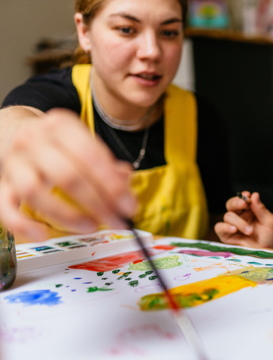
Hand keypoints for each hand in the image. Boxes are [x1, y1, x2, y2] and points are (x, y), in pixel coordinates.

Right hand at [0, 108, 136, 240]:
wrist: (14, 130)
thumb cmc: (57, 141)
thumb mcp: (83, 141)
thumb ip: (106, 162)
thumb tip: (125, 181)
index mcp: (60, 125)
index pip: (90, 155)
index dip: (112, 184)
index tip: (129, 205)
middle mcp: (33, 140)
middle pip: (67, 175)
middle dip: (97, 203)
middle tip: (116, 220)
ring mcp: (14, 162)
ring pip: (35, 191)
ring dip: (67, 215)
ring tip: (91, 226)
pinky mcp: (1, 183)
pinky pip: (5, 207)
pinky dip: (23, 224)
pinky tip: (43, 234)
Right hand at [214, 191, 272, 248]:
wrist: (266, 254)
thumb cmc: (268, 238)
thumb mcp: (269, 222)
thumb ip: (261, 209)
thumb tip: (254, 195)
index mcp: (249, 210)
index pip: (242, 199)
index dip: (243, 196)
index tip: (247, 196)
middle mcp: (239, 216)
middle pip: (231, 204)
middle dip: (236, 202)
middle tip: (244, 204)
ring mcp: (232, 226)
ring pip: (228, 216)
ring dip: (239, 221)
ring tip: (250, 231)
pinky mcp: (226, 236)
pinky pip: (219, 227)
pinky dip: (224, 226)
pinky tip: (234, 229)